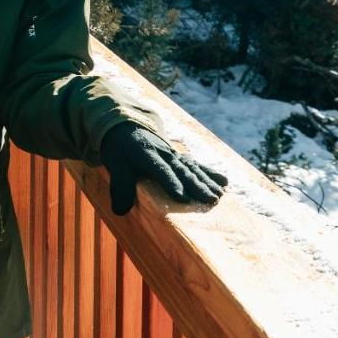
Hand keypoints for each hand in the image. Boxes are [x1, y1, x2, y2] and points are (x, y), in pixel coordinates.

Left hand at [99, 123, 227, 215]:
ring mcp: (173, 153)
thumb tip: (120, 211)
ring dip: (206, 182)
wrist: (126, 125)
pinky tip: (223, 182)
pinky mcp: (179, 155)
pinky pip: (196, 164)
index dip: (171, 183)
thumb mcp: (113, 162)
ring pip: (191, 168)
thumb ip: (119, 185)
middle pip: (181, 170)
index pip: (160, 169)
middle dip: (196, 185)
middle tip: (210, 200)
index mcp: (145, 153)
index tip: (182, 198)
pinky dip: (209, 173)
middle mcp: (163, 152)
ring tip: (218, 196)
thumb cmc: (118, 148)